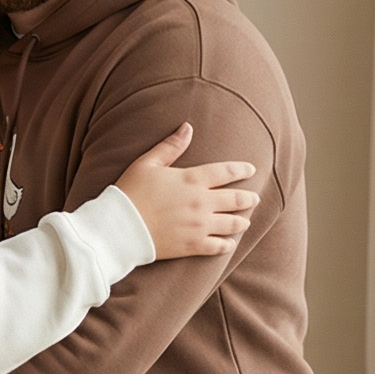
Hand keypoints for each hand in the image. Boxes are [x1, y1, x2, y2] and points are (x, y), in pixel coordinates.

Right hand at [116, 123, 258, 258]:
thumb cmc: (130, 192)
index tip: (251, 170)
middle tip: (254, 198)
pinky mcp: (193, 245)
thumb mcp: (147, 163)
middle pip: (236, 199)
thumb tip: (187, 127)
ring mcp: (199, 225)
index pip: (227, 171)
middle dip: (248, 198)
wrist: (120, 227)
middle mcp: (201, 202)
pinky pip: (219, 246)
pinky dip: (227, 244)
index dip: (242, 170)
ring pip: (233, 224)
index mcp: (192, 179)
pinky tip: (229, 243)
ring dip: (242, 221)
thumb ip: (170, 146)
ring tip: (245, 221)